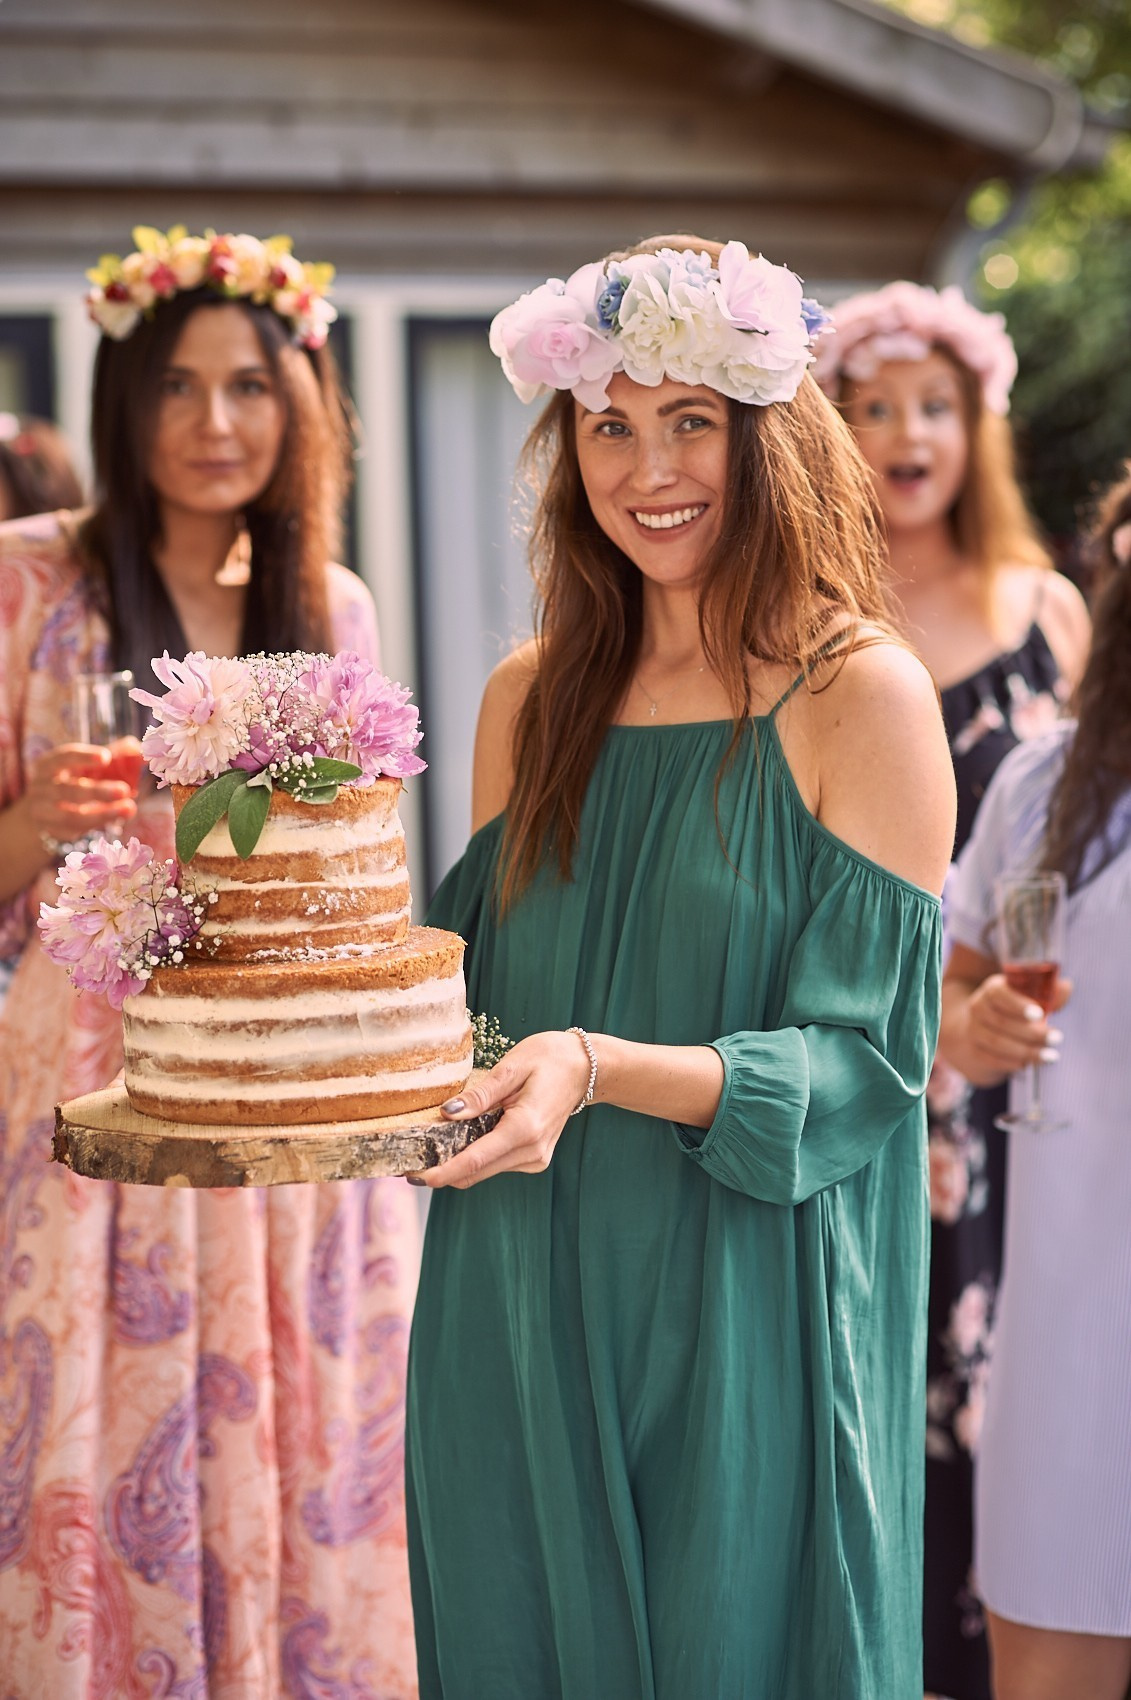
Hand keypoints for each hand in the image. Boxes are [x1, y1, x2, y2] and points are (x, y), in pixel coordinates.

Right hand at [27, 744, 137, 843]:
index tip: (106, 757)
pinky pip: (75, 831)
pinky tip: (116, 818)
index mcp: (48, 765)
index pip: (63, 757)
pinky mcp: (53, 831)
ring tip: (129, 808)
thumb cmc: (72, 779)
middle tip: (124, 790)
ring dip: (103, 814)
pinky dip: (97, 825)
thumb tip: (136, 747)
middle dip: (97, 791)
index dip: (84, 757)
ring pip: (71, 816)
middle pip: (68, 790)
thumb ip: (110, 755)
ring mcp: (44, 812)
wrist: (43, 809)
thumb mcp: (85, 765)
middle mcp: (42, 788)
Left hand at [414, 1030, 593, 1189]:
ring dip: (459, 1163)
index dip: (443, 1172)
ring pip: (484, 1171)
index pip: (475, 1161)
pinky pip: (496, 1164)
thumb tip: (446, 1113)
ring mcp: (535, 1158)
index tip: (416, 1177)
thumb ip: (479, 1095)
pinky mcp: (534, 1158)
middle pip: (476, 1173)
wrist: (586, 1068)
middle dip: (443, 1172)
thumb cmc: (550, 1059)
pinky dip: (476, 1156)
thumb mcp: (511, 1068)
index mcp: (524, 1128)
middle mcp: (532, 1151)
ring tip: (435, 1144)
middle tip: (409, 1164)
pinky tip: (466, 1137)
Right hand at [961, 972, 1071, 1082]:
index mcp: (993, 989)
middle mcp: (979, 1007)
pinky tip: (1027, 1064)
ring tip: (1050, 1056)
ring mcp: (973, 1030)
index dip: (1018, 1004)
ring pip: (996, 1042)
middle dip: (1032, 1032)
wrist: (985, 1029)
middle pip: (1001, 1021)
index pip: (999, 993)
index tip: (1040, 1014)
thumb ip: (1049, 993)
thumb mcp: (1031, 997)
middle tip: (1056, 1038)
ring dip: (1025, 1051)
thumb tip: (1066, 987)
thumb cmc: (1017, 1010)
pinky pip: (991, 1059)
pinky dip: (1010, 1063)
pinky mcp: (975, 1050)